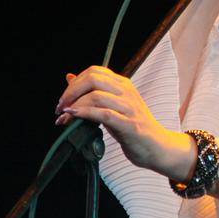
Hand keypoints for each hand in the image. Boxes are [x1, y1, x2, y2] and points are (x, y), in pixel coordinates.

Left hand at [55, 66, 184, 172]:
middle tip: (61, 107)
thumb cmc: (133, 126)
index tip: (64, 98)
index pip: (95, 71)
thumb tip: (70, 77)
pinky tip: (74, 118)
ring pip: (97, 96)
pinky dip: (85, 114)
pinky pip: (104, 114)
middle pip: (93, 79)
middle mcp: (127, 92)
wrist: (157, 146)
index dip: (75, 83)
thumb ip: (93, 91)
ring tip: (64, 118)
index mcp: (123, 85)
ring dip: (74, 106)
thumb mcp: (113, 105)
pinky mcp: (130, 125)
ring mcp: (129, 108)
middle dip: (71, 92)